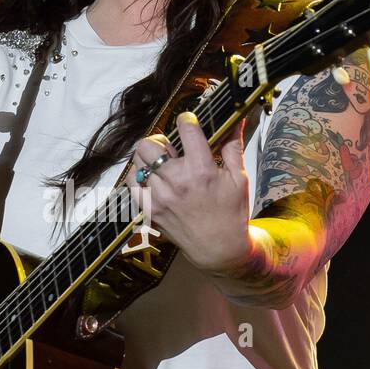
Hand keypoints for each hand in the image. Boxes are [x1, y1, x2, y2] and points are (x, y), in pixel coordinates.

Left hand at [124, 111, 257, 275]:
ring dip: (148, 159)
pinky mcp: (150, 210)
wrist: (219, 249)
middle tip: (170, 149)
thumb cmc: (231, 213)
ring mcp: (160, 197)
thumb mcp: (239, 178)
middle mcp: (177, 182)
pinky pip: (131, 182)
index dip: (186, 119)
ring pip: (138, 161)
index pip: (185, 128)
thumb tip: (235, 119)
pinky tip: (152, 179)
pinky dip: (138, 176)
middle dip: (159, 140)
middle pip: (149, 144)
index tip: (189, 122)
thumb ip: (232, 146)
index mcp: (201, 170)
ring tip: (162, 165)